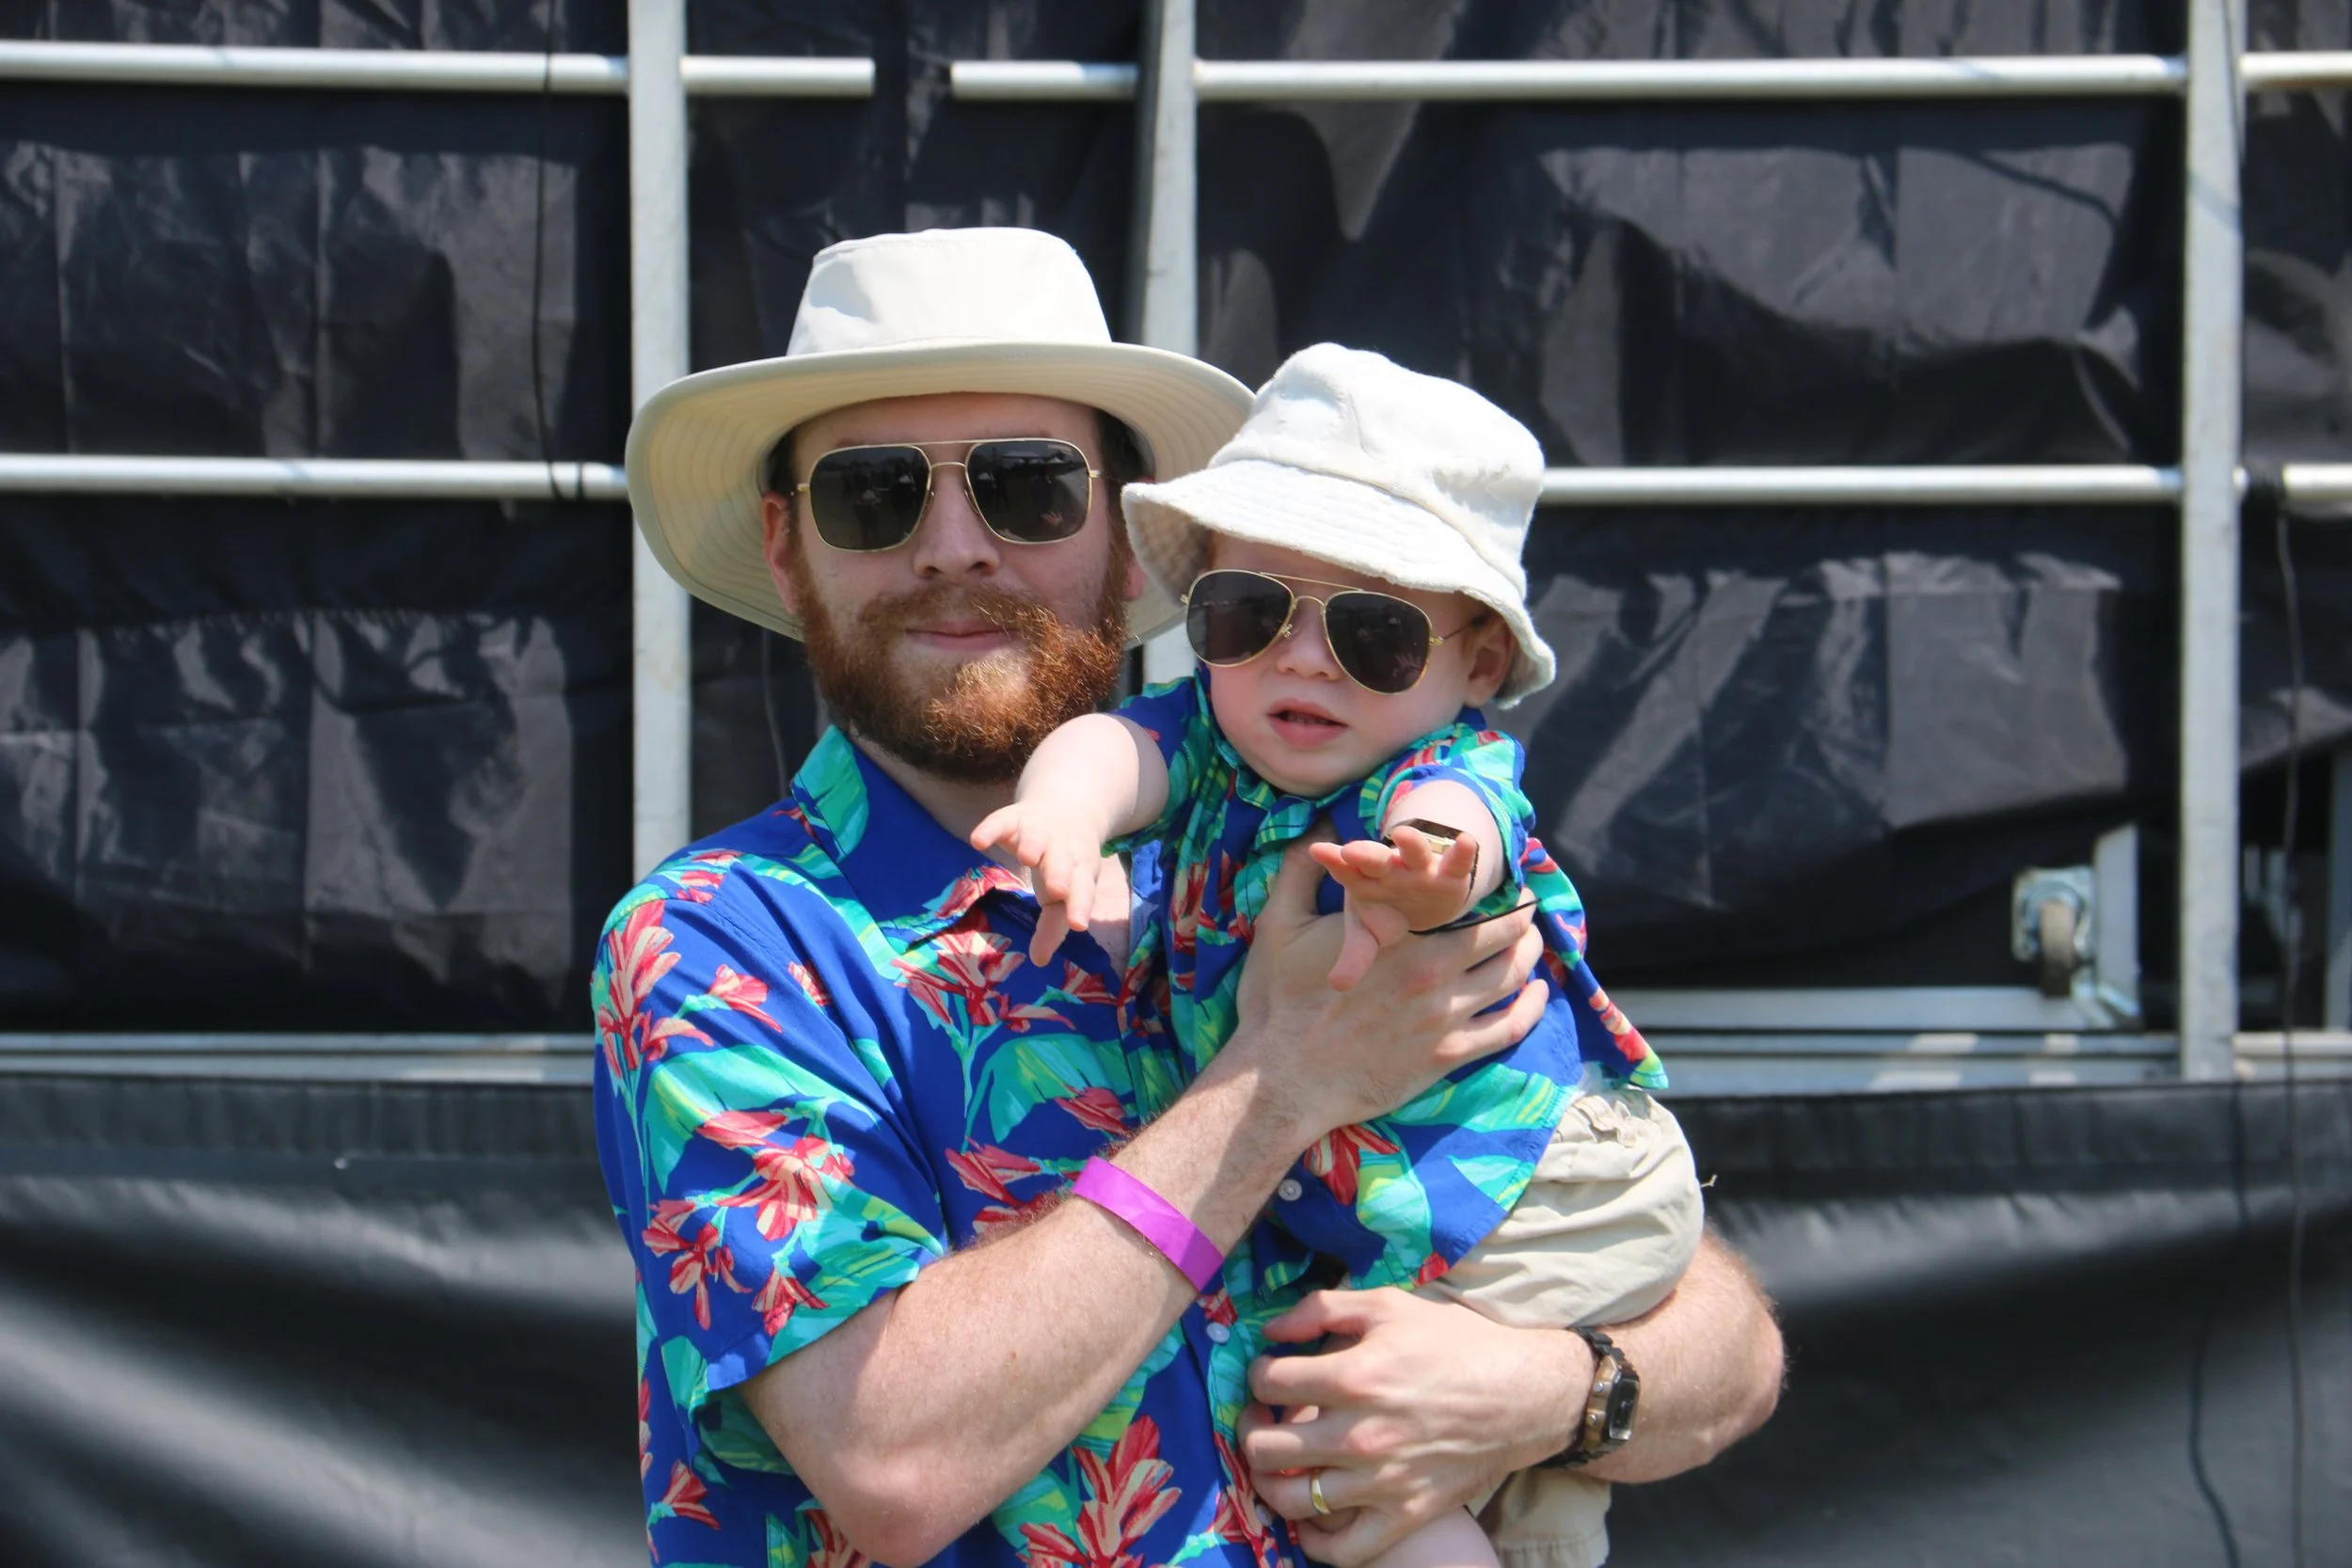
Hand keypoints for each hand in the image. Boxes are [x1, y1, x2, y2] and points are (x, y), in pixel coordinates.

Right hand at [970, 801, 1113, 965]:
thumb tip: (1039, 960)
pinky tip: (978, 841)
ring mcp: (1039, 832)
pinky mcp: (1014, 818)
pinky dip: (990, 829)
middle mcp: (1062, 850)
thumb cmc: (1064, 865)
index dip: (1080, 906)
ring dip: (1034, 846)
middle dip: (1060, 874)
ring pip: (1037, 838)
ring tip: (1026, 857)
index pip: (1083, 890)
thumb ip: (1053, 927)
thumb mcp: (1062, 895)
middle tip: (1058, 889)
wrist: (1066, 809)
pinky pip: (1001, 822)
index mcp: (1079, 872)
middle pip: (1063, 863)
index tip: (1078, 925)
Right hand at [1227, 833, 1544, 1142]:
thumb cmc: (1278, 1003)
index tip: (1499, 875)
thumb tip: (1319, 826)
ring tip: (1531, 942)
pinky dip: (1532, 1008)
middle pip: (1503, 936)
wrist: (1283, 1080)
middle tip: (1526, 907)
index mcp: (1402, 937)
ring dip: (1530, 956)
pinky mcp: (1449, 1056)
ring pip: (1512, 978)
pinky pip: (1508, 1028)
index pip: (1466, 899)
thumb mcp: (1280, 925)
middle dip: (1521, 917)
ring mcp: (1446, 1018)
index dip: (1489, 884)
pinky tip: (1538, 994)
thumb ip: (1301, 870)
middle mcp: (1434, 973)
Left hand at [1239, 1289, 1589, 1565]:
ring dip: (1268, 1480)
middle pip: (1266, 1447)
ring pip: (1291, 1499)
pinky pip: (1343, 1549)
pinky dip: (1314, 1541)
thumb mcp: (1390, 1304)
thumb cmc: (1455, 1344)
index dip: (1258, 1372)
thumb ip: (1323, 1307)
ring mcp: (1381, 1481)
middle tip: (1260, 1415)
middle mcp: (1361, 1434)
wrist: (1522, 1394)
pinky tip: (1307, 1518)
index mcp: (1355, 1376)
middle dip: (1249, 1427)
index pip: (1269, 1381)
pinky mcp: (1404, 1514)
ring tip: (1276, 1461)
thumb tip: (1271, 1330)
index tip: (1270, 1371)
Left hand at [1307, 828, 1480, 990]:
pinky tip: (1466, 841)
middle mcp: (1389, 868)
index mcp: (1362, 881)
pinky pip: (1456, 863)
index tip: (1318, 851)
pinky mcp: (1450, 874)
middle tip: (1350, 851)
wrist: (1423, 900)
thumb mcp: (1367, 934)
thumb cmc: (1386, 914)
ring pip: (1415, 852)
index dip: (1333, 861)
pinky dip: (1461, 852)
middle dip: (1364, 855)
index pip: (1345, 870)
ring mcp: (1420, 868)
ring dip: (1411, 843)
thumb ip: (1354, 956)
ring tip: (1403, 834)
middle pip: (1375, 858)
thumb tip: (1337, 986)